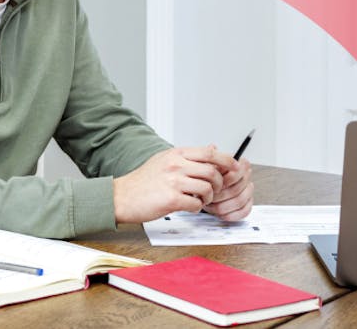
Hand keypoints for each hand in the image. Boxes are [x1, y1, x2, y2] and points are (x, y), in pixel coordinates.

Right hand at [113, 146, 234, 223]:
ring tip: (201, 200)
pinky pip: (196, 204)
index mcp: (176, 154)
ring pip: (207, 188)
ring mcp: (174, 182)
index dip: (226, 160)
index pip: (209, 152)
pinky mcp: (171, 199)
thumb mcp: (165, 159)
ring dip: (208, 197)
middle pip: (212, 171)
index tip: (235, 167)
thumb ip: (188, 155)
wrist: (121, 197)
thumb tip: (212, 147)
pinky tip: (190, 207)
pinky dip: (197, 208)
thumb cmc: (143, 181)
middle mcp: (176, 165)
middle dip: (219, 183)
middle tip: (215, 189)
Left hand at [204, 157, 253, 221]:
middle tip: (209, 197)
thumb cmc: (207, 178)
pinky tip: (220, 213)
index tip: (214, 184)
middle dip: (220, 195)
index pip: (239, 170)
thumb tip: (212, 147)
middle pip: (237, 188)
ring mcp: (248, 192)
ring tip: (210, 206)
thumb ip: (209, 158)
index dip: (226, 179)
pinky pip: (244, 211)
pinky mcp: (247, 205)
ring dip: (222, 206)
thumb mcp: (205, 165)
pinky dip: (230, 214)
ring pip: (239, 201)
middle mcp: (246, 178)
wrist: (206, 192)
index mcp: (239, 165)